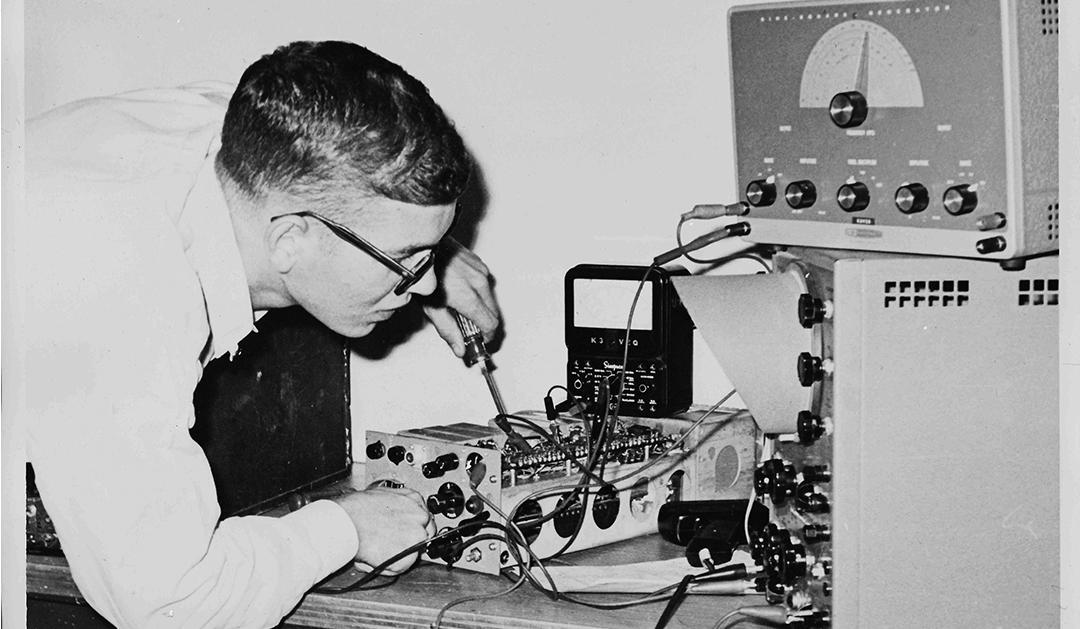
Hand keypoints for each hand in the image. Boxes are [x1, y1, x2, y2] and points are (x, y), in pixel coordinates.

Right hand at [334, 486, 434, 573]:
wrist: (346, 522)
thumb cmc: (356, 509)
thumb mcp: (381, 495)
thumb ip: (396, 506)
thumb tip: (395, 516)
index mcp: (414, 498)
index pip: (423, 516)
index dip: (413, 526)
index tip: (405, 531)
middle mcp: (419, 516)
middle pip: (426, 532)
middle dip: (412, 539)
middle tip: (393, 543)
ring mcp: (416, 536)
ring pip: (415, 550)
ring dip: (400, 553)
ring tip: (380, 549)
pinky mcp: (408, 556)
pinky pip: (402, 566)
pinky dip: (390, 566)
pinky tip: (376, 557)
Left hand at [423, 237, 501, 356]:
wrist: (420, 246)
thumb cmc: (423, 273)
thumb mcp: (431, 308)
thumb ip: (449, 331)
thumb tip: (460, 348)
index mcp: (468, 297)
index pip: (490, 324)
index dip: (486, 336)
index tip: (480, 340)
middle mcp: (479, 282)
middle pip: (493, 313)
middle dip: (484, 323)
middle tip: (469, 328)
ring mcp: (480, 270)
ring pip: (490, 298)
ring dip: (481, 306)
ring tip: (461, 307)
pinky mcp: (479, 263)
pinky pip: (485, 283)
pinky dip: (478, 292)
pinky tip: (462, 291)